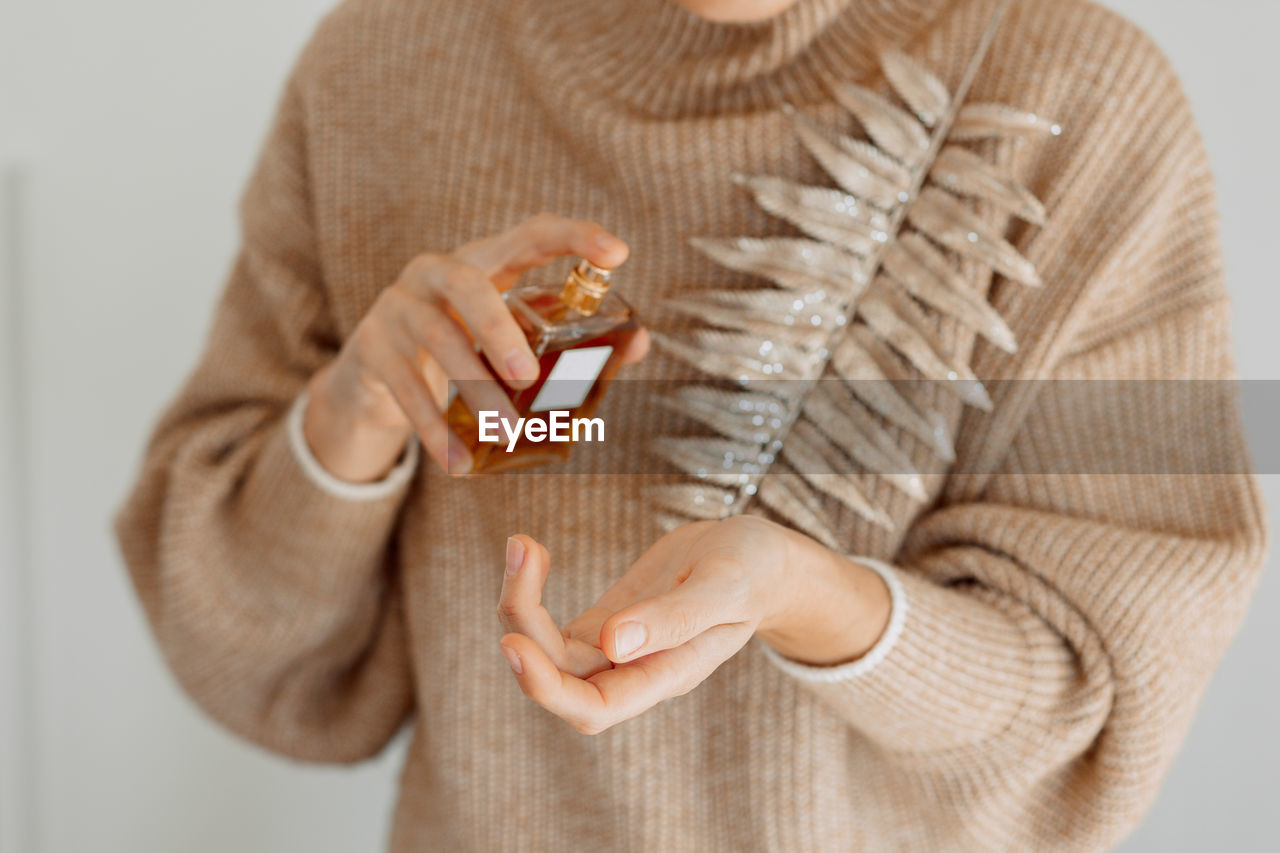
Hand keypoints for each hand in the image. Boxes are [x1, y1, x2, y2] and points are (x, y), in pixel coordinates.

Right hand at [303, 213, 649, 480]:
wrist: (374, 379)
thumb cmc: (462, 349)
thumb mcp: (509, 337)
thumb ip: (569, 339)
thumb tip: (640, 345)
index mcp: (483, 261)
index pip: (531, 235)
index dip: (575, 237)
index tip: (617, 254)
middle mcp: (436, 274)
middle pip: (468, 286)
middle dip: (499, 328)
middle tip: (528, 375)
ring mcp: (398, 308)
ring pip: (438, 340)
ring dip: (474, 390)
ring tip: (505, 430)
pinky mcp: (371, 350)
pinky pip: (406, 389)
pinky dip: (435, 430)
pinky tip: (460, 463)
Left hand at [496, 517, 890, 734]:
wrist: (760, 558)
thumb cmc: (753, 570)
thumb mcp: (725, 585)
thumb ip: (674, 618)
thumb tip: (613, 644)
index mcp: (667, 674)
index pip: (595, 707)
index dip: (546, 688)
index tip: (513, 642)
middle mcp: (635, 672)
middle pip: (559, 681)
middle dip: (523, 628)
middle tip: (520, 556)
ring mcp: (616, 650)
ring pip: (549, 650)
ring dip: (522, 604)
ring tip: (522, 544)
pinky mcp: (605, 623)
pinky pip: (553, 625)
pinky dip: (531, 592)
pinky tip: (529, 551)